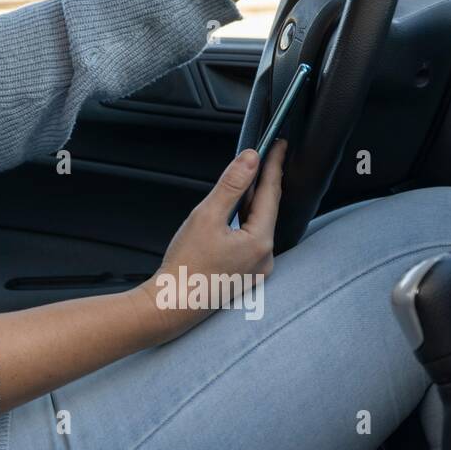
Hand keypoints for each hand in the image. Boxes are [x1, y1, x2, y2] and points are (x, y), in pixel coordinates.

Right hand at [145, 139, 286, 338]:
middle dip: (262, 183)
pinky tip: (232, 217)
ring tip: (243, 185)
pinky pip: (251, 242)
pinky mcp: (245, 277)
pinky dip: (244, 224)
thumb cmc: (186, 264)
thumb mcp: (207, 216)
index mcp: (261, 241)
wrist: (172, 304)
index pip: (271, 192)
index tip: (279, 145)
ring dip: (251, 204)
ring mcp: (257, 270)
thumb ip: (231, 185)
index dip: (274, 165)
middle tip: (262, 158)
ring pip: (258, 226)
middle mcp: (265, 257)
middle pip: (267, 210)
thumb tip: (250, 159)